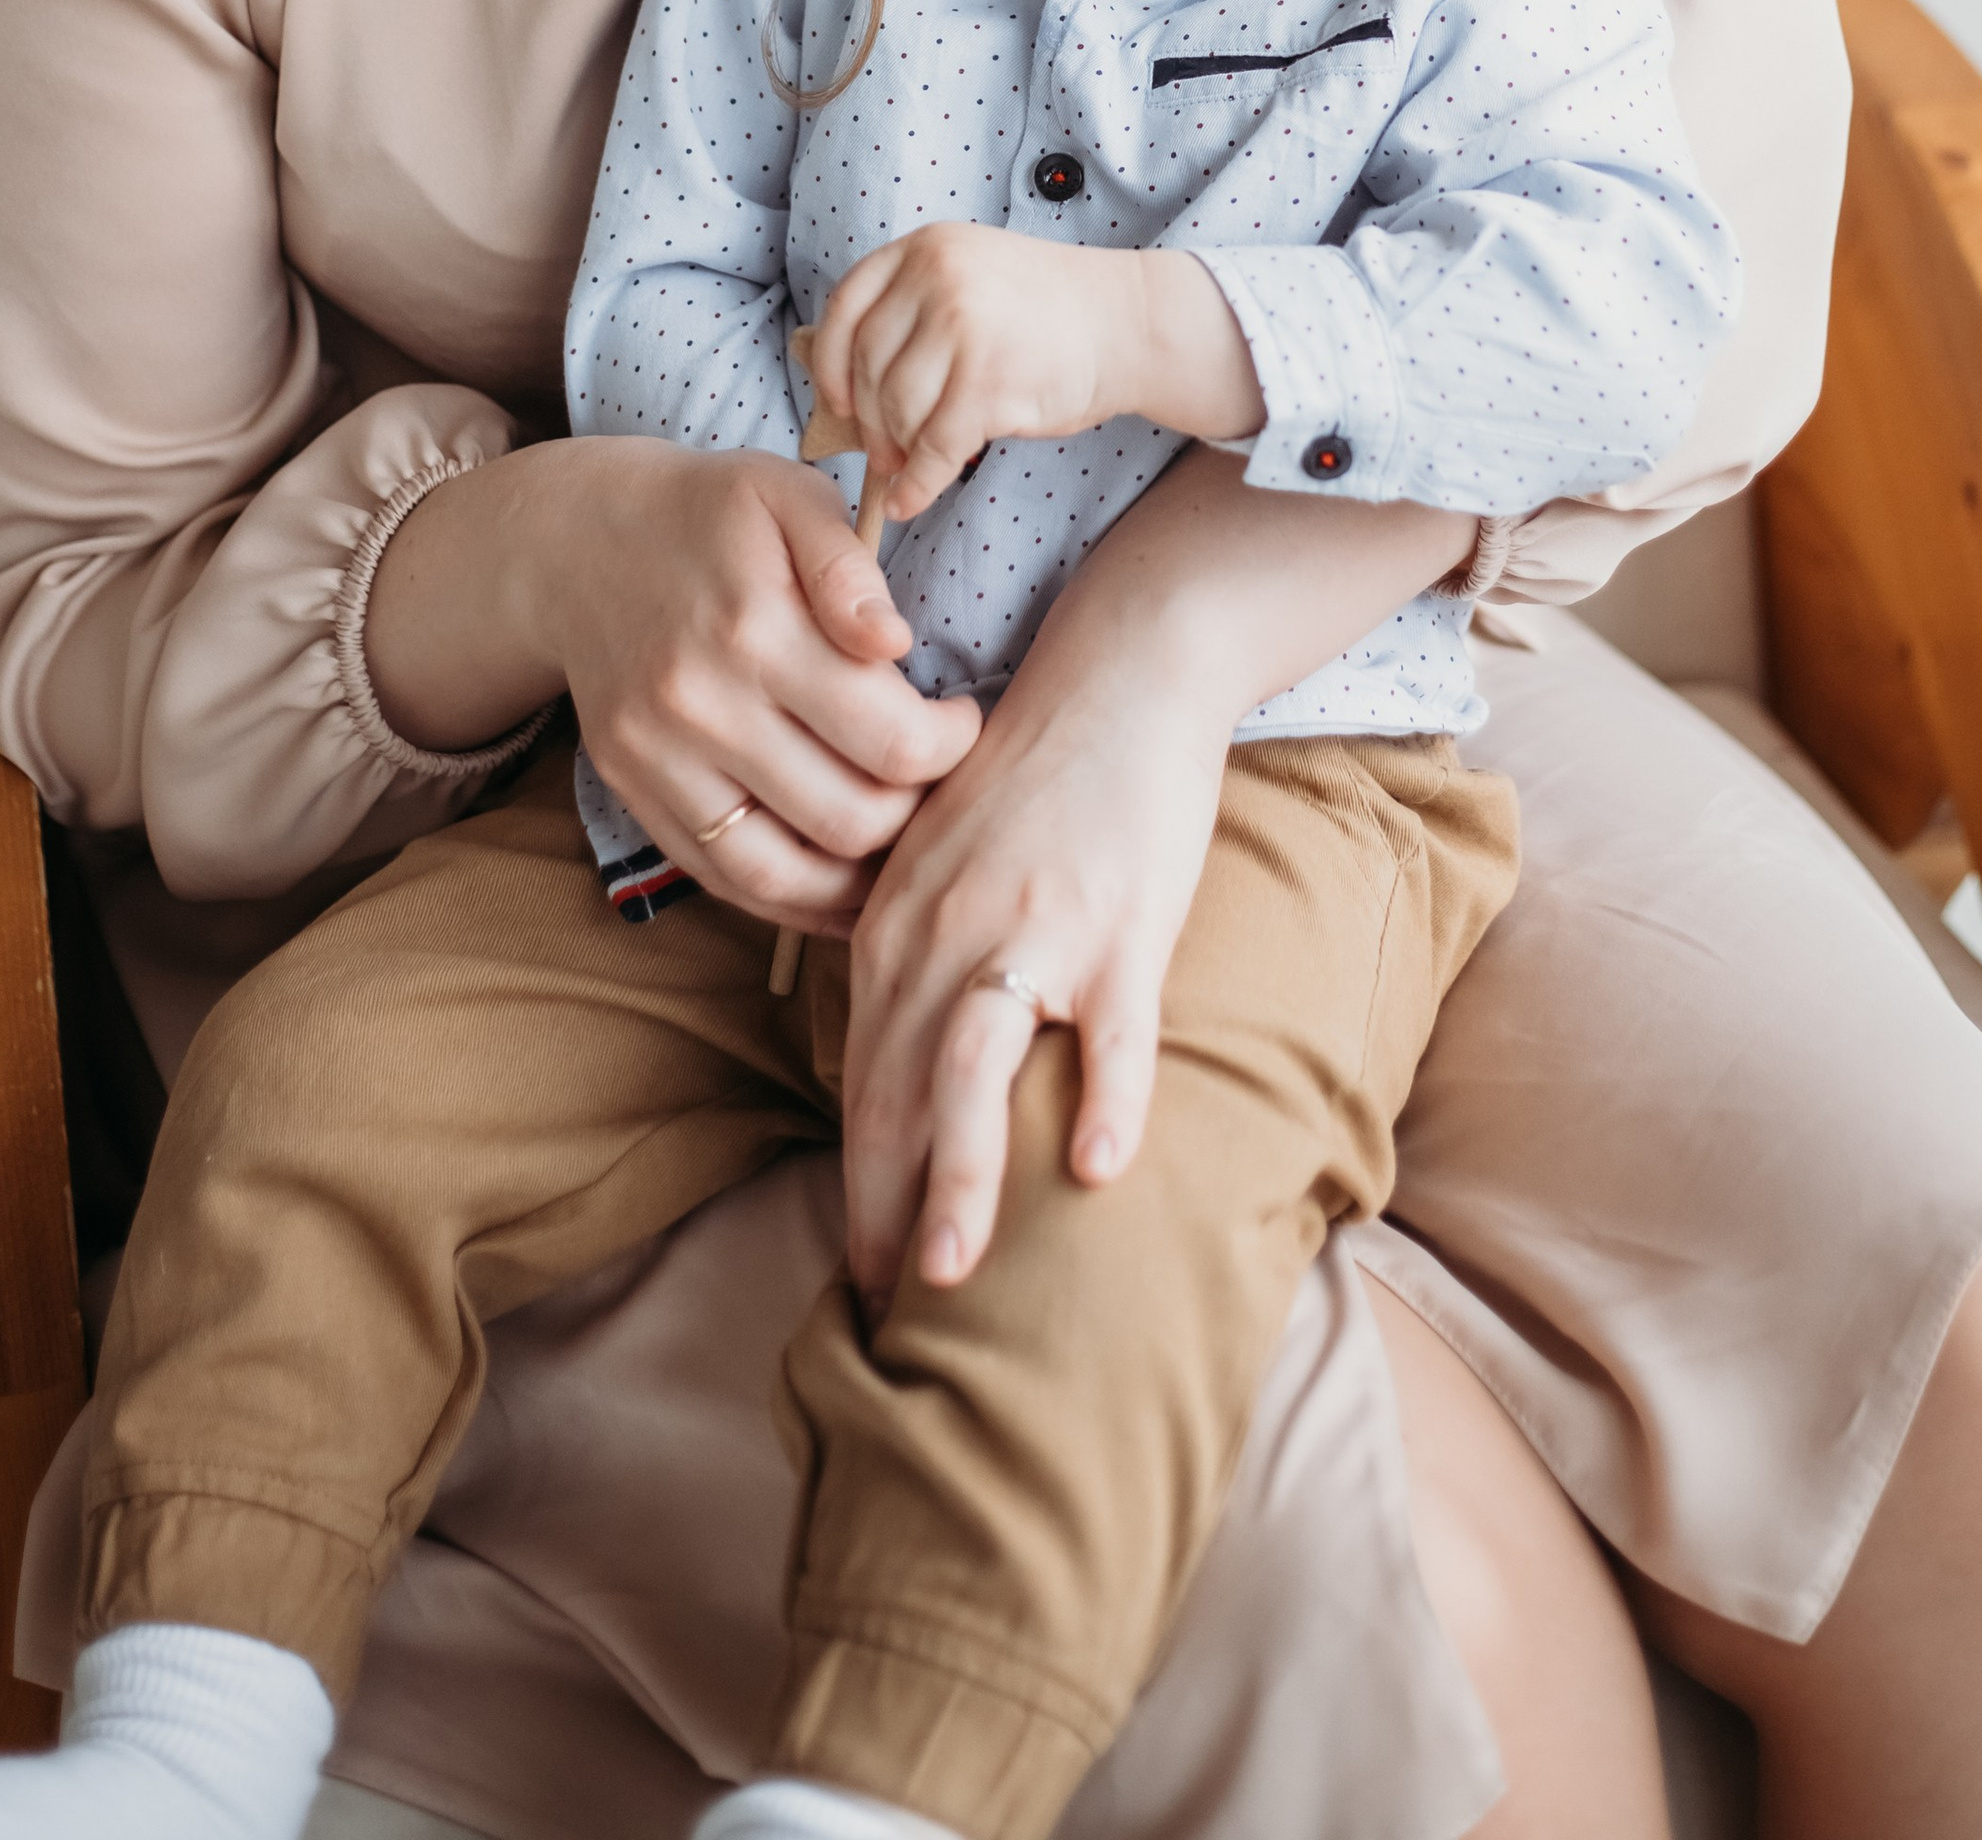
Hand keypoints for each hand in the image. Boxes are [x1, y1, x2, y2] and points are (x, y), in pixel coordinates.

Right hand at [368, 433, 980, 932]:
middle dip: (918, 813)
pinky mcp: (633, 792)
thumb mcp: (787, 496)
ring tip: (901, 843)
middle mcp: (702, 708)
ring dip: (861, 878)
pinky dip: (791, 901)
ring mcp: (659, 761)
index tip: (962, 720)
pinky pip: (723, 877)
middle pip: (849, 819)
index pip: (892, 741)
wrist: (579, 542)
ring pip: (785, 874)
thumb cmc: (711, 515)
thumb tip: (895, 646)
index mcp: (756, 630)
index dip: (952, 746)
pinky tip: (841, 885)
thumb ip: (848, 569)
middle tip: (936, 780)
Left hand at [808, 225, 1260, 517]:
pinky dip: (917, 484)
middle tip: (881, 451)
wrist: (1128, 323)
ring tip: (909, 464)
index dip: (830, 366)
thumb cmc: (1047, 310)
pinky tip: (911, 499)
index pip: (845, 310)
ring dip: (898, 449)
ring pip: (897, 409)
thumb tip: (845, 386)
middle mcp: (937, 280)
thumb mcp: (970, 275)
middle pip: (867, 368)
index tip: (836, 401)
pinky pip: (934, 448)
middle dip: (868, 420)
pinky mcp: (989, 384)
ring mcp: (962, 329)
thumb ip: (912, 308)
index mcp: (924, 248)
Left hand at [840, 613, 1227, 1310]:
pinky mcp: (1123, 924)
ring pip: (975, 1073)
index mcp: (898, 923)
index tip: (859, 1265)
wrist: (1122, 674)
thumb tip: (896, 1055)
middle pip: (900, 1092)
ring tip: (950, 1276)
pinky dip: (1103, 1101)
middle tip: (881, 1307)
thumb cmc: (1035, 773)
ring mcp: (1036, 930)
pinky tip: (1095, 1171)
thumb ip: (910, 948)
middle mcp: (947, 933)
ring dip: (958, 1181)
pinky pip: (1110, 1030)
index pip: (862, 1075)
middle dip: (885, 1207)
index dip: (859, 1176)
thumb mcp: (937, 857)